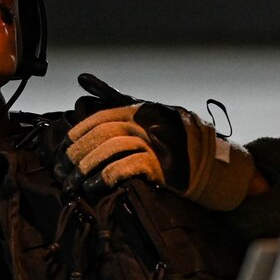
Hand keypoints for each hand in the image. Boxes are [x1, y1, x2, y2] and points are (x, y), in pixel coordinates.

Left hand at [65, 102, 255, 210]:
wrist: (215, 170)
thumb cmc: (177, 151)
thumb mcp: (151, 131)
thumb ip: (124, 119)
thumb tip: (87, 94)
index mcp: (143, 113)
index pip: (103, 117)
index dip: (80, 132)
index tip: (64, 148)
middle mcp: (149, 124)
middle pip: (104, 132)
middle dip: (80, 152)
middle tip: (64, 169)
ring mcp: (157, 143)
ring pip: (112, 148)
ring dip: (88, 166)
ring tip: (75, 181)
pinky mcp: (162, 166)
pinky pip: (127, 166)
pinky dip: (106, 176)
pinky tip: (96, 185)